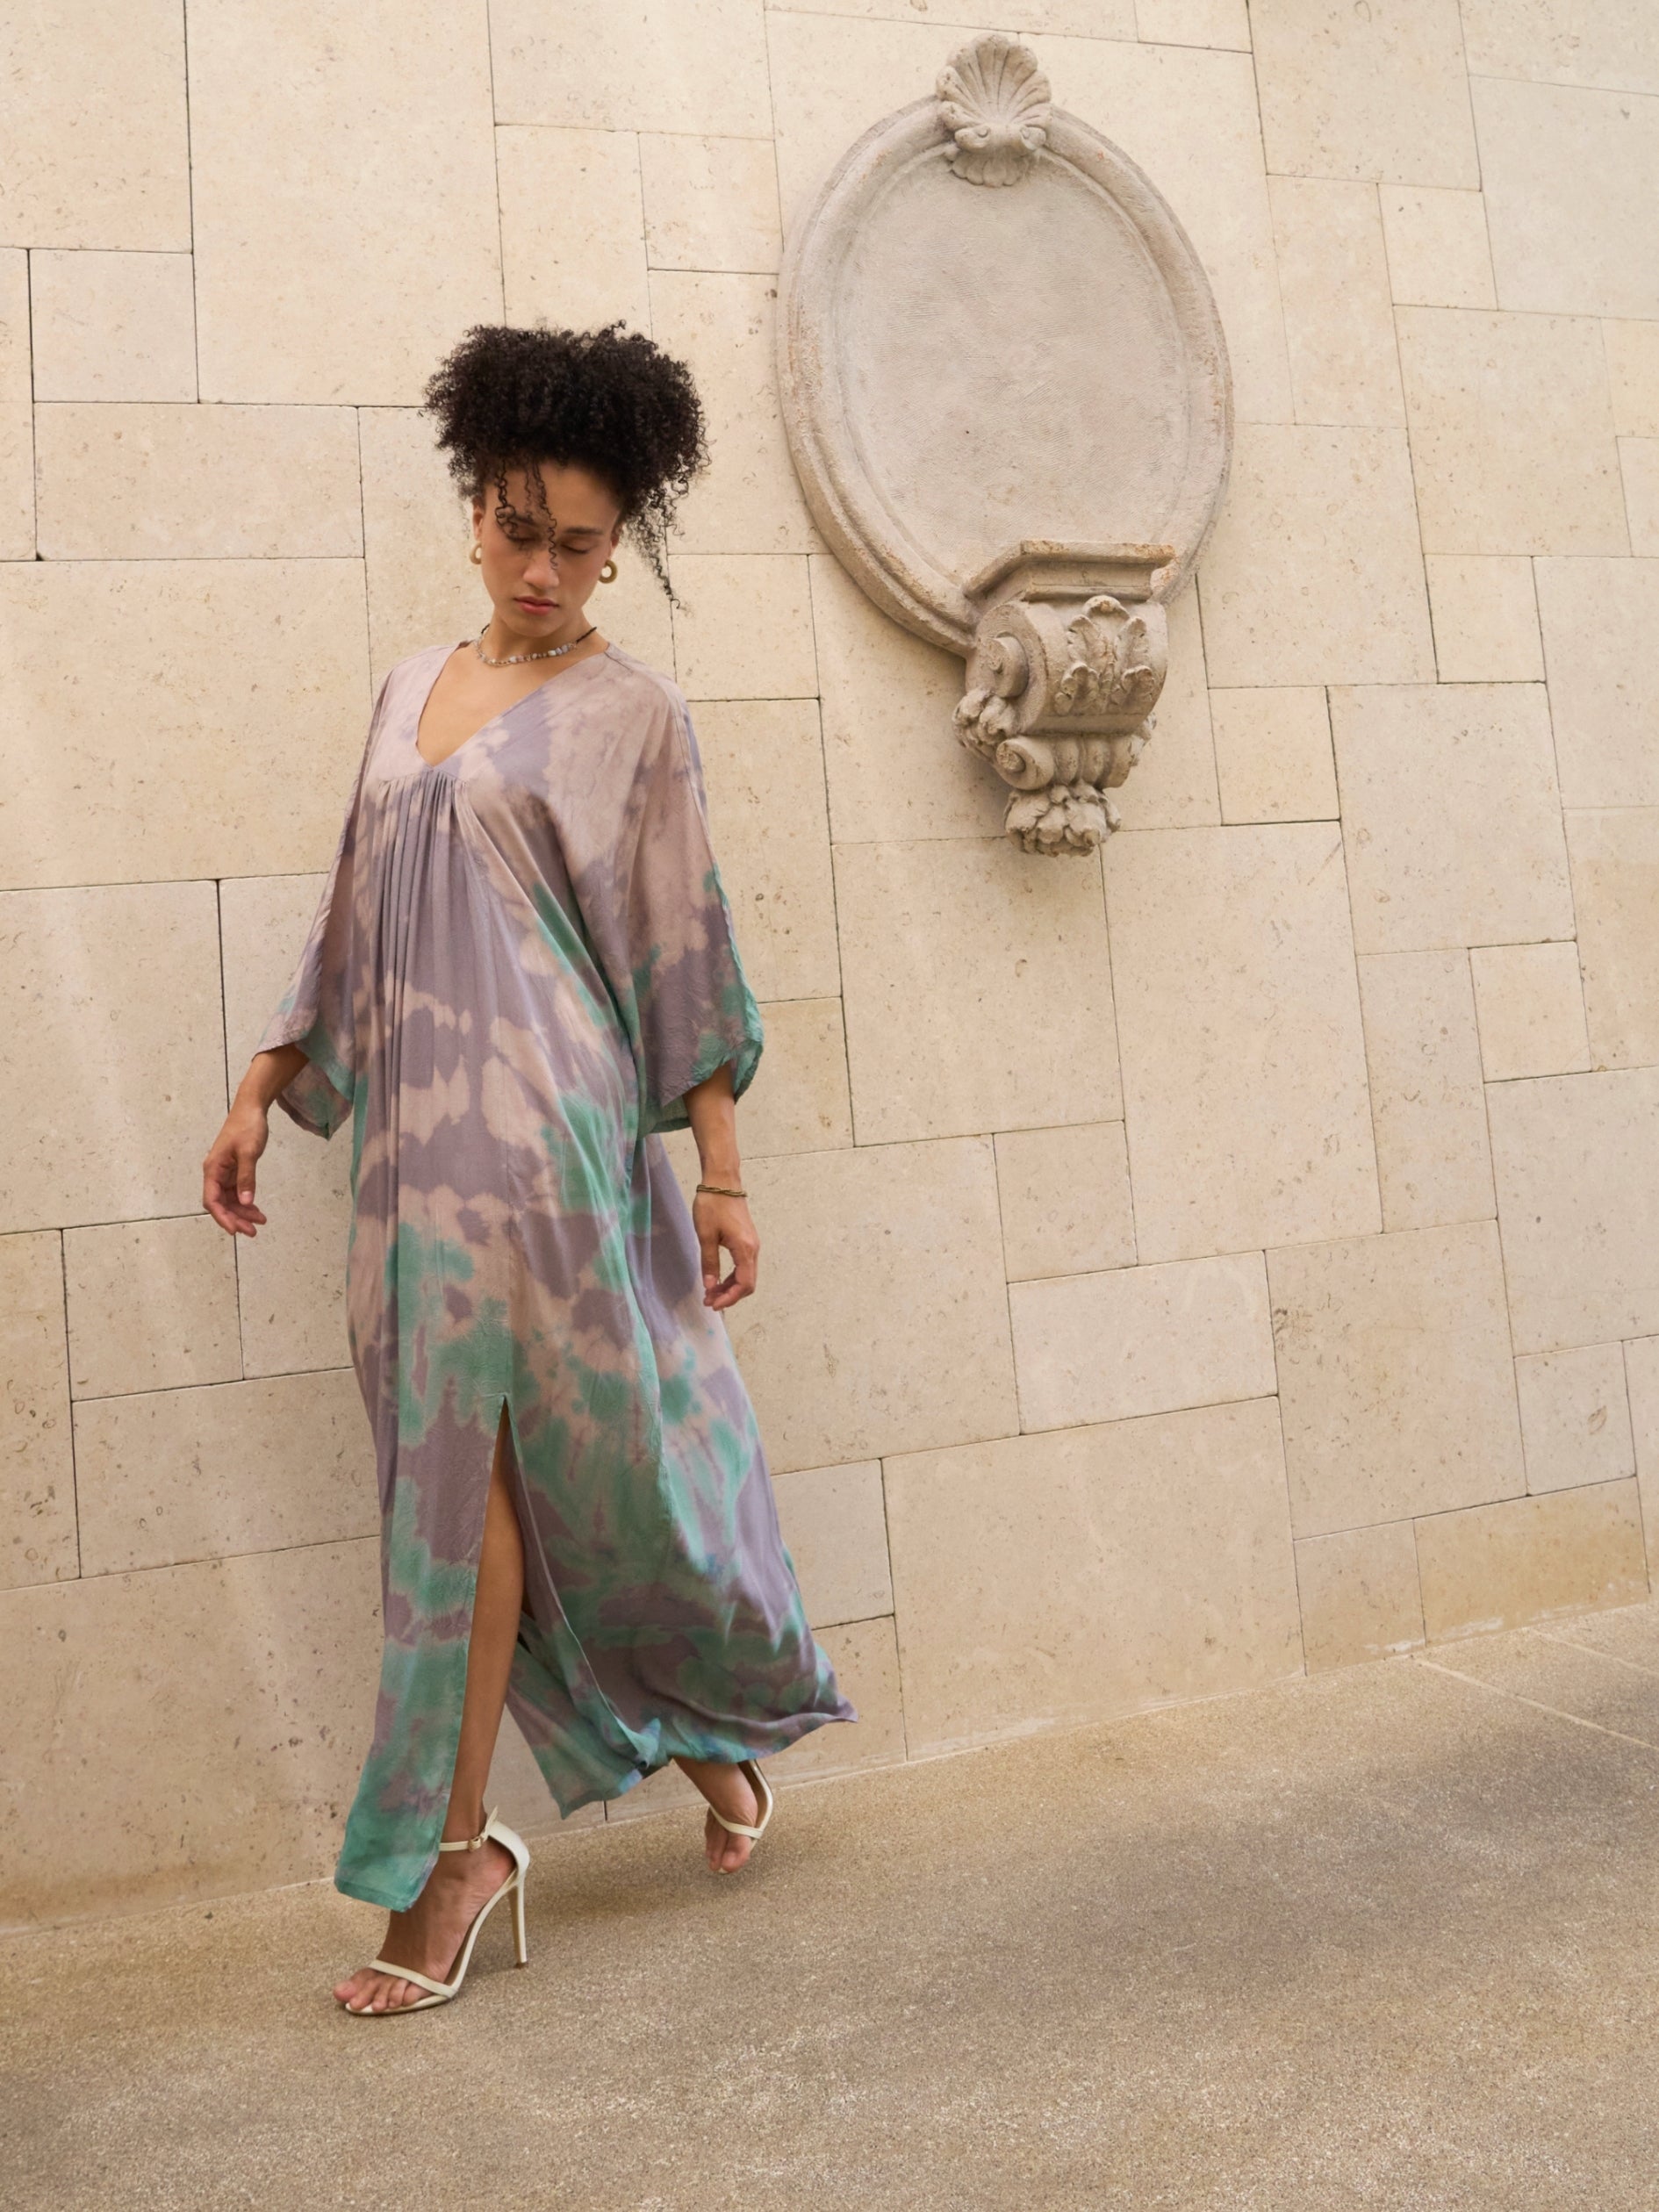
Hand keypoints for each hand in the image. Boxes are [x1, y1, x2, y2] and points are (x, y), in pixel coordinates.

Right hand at [203, 1100, 270, 1236]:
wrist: (251, 1108)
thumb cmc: (248, 1127)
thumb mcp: (249, 1152)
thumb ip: (247, 1177)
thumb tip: (245, 1202)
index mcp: (213, 1169)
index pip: (212, 1200)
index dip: (222, 1217)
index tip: (235, 1230)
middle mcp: (215, 1173)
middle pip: (220, 1204)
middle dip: (235, 1219)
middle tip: (253, 1231)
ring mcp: (224, 1173)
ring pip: (229, 1200)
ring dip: (242, 1213)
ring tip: (260, 1222)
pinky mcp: (233, 1171)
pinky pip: (236, 1192)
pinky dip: (246, 1202)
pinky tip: (257, 1210)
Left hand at [692, 1191, 757, 1309]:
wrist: (723, 1181)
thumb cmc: (712, 1206)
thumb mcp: (706, 1236)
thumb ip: (709, 1263)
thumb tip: (710, 1287)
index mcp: (745, 1249)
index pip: (744, 1284)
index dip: (730, 1298)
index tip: (713, 1304)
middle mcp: (753, 1249)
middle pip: (748, 1283)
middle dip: (729, 1295)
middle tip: (709, 1300)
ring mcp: (752, 1245)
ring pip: (746, 1275)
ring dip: (730, 1287)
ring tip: (710, 1292)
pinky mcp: (747, 1240)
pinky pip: (744, 1266)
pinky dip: (732, 1276)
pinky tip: (718, 1278)